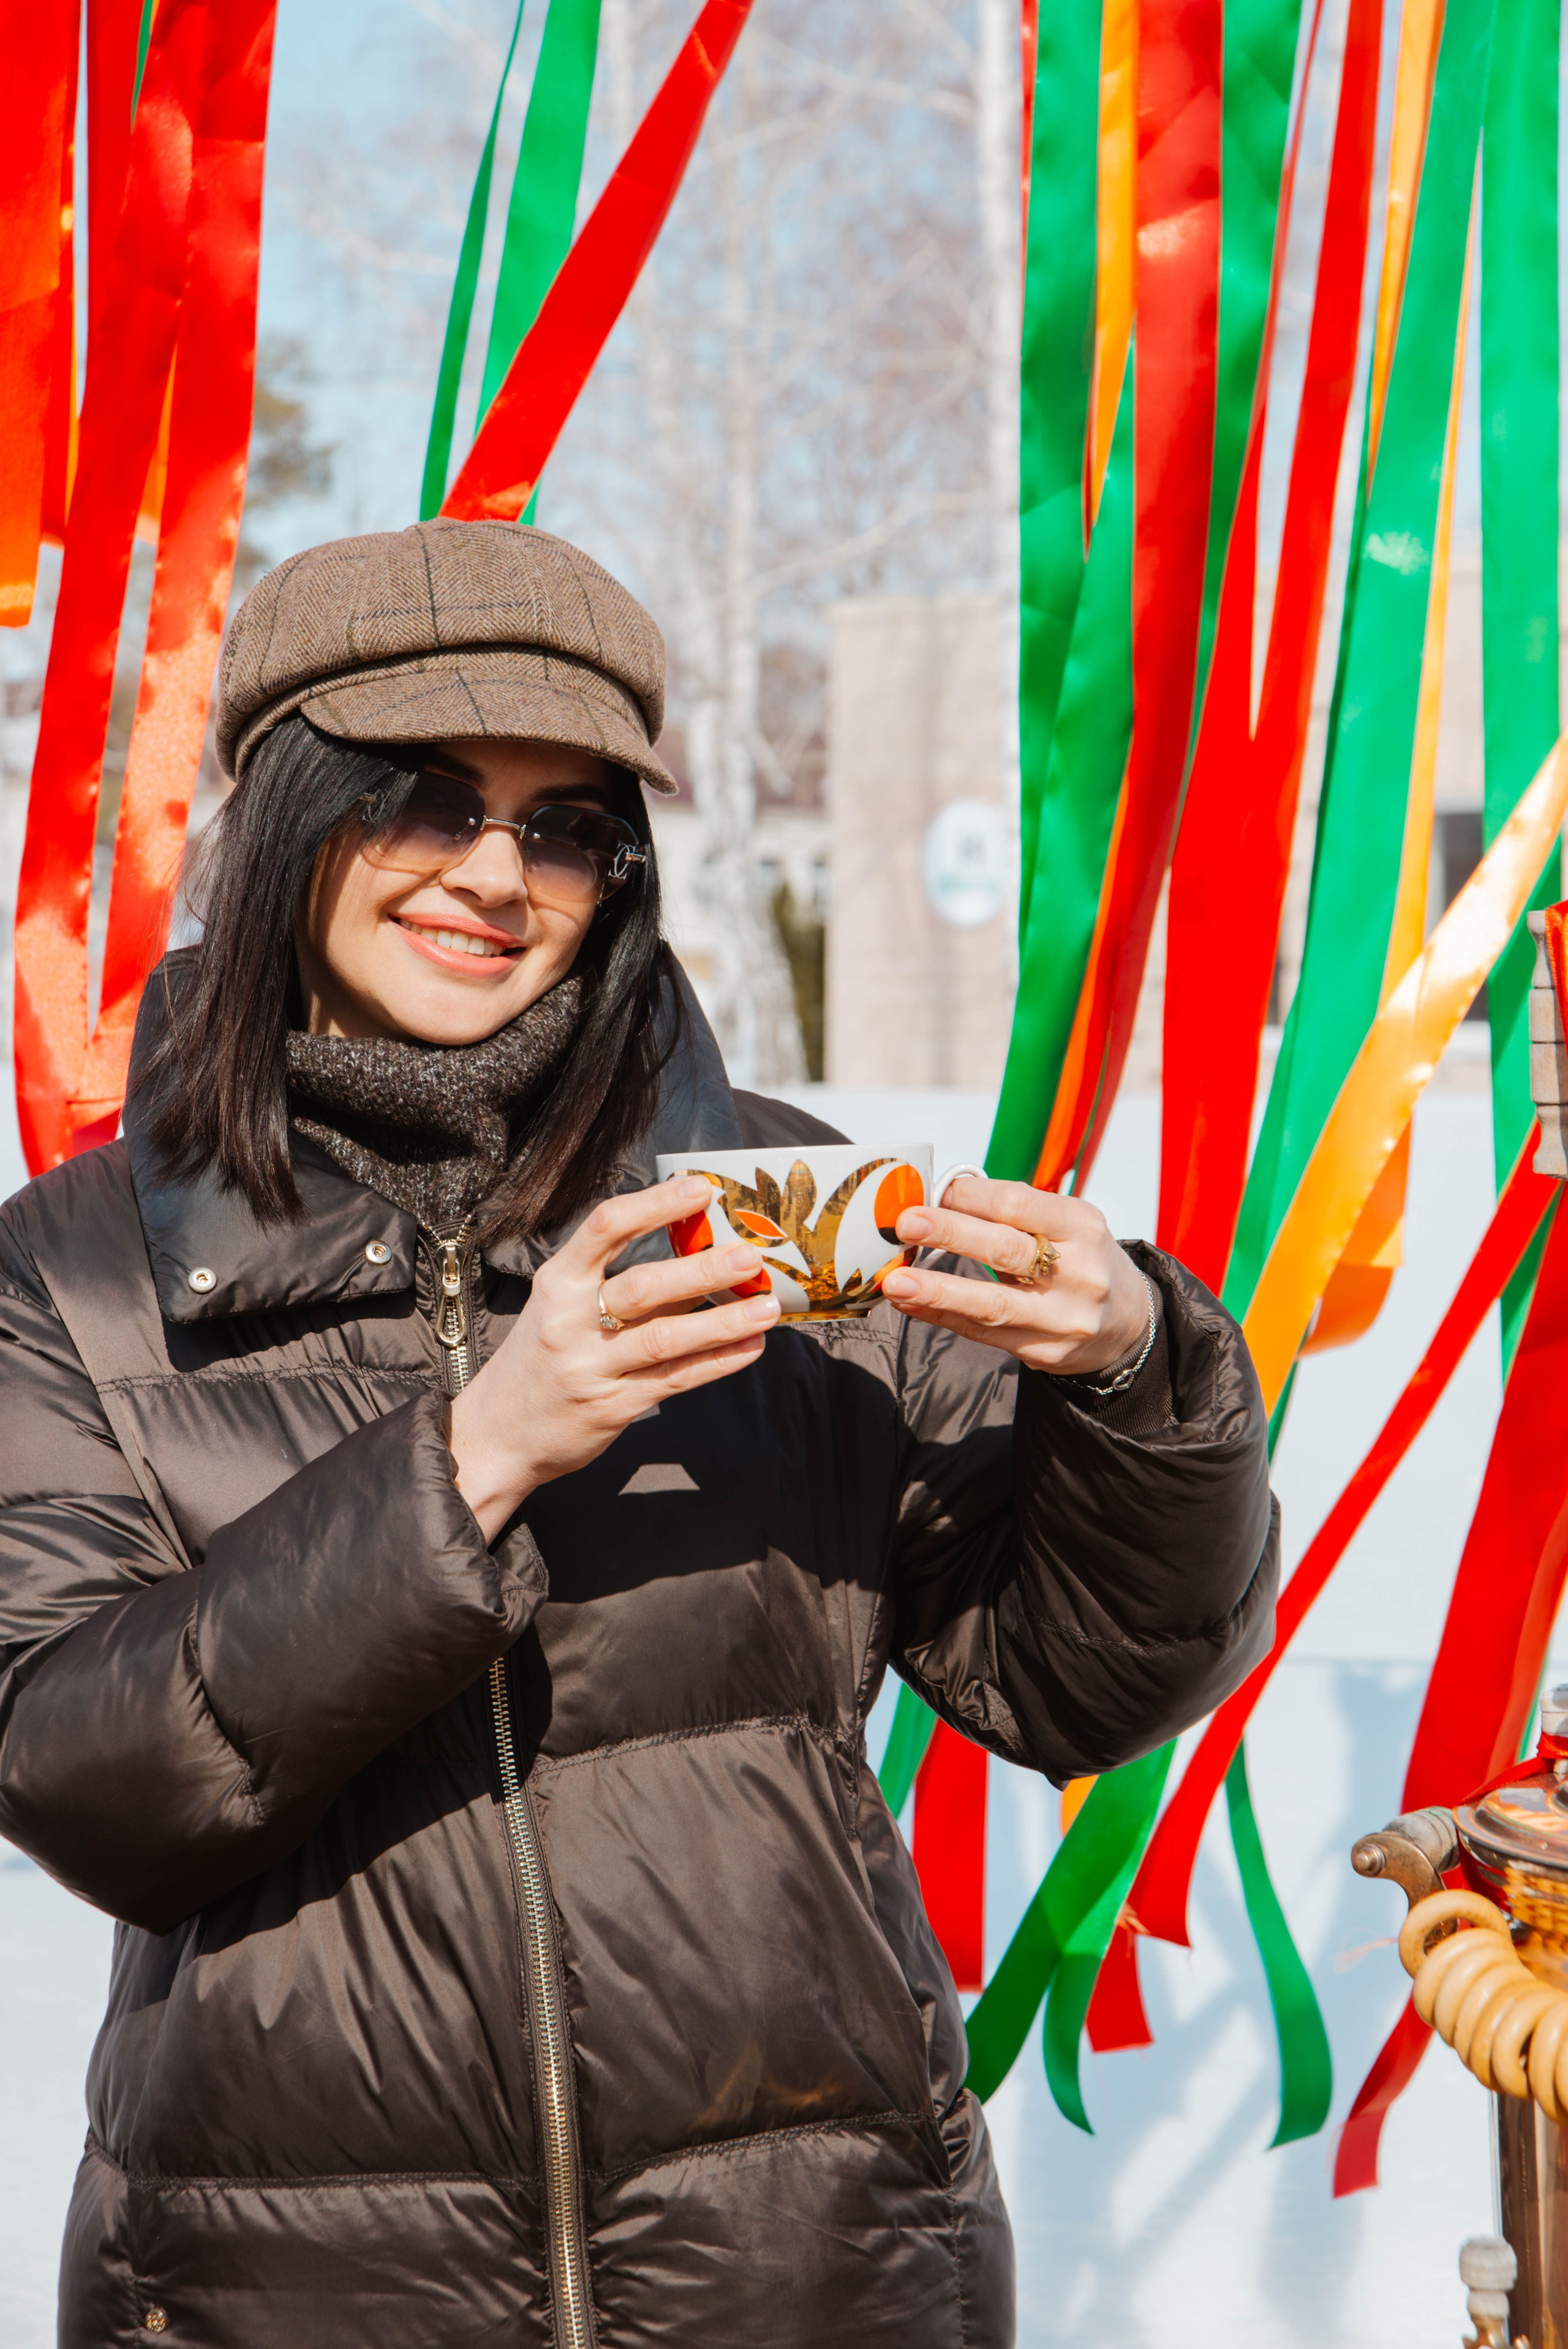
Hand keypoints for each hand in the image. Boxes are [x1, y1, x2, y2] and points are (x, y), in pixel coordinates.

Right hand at [449, 1178, 779, 1538]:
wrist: (498, 1433)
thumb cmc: (540, 1358)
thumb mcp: (560, 1307)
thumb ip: (616, 1281)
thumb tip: (695, 1250)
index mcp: (557, 1282)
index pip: (605, 1229)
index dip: (655, 1204)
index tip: (701, 1189)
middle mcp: (570, 1321)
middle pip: (643, 1287)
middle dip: (701, 1269)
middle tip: (748, 1256)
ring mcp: (590, 1367)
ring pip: (665, 1339)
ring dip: (723, 1321)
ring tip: (767, 1306)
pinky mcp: (611, 1407)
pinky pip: (673, 1380)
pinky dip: (717, 1363)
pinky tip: (750, 1348)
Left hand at [881, 1175, 1149, 1375]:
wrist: (1126, 1322)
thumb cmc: (1080, 1261)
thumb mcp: (1065, 1225)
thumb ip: (1012, 1214)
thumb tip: (941, 1198)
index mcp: (1083, 1226)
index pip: (1019, 1204)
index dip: (971, 1196)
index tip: (933, 1191)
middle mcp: (1079, 1272)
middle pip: (1006, 1250)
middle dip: (951, 1234)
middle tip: (906, 1225)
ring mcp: (1064, 1318)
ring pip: (992, 1303)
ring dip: (938, 1290)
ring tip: (896, 1282)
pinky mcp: (1046, 1352)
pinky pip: (984, 1334)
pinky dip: (942, 1317)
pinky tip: (912, 1306)